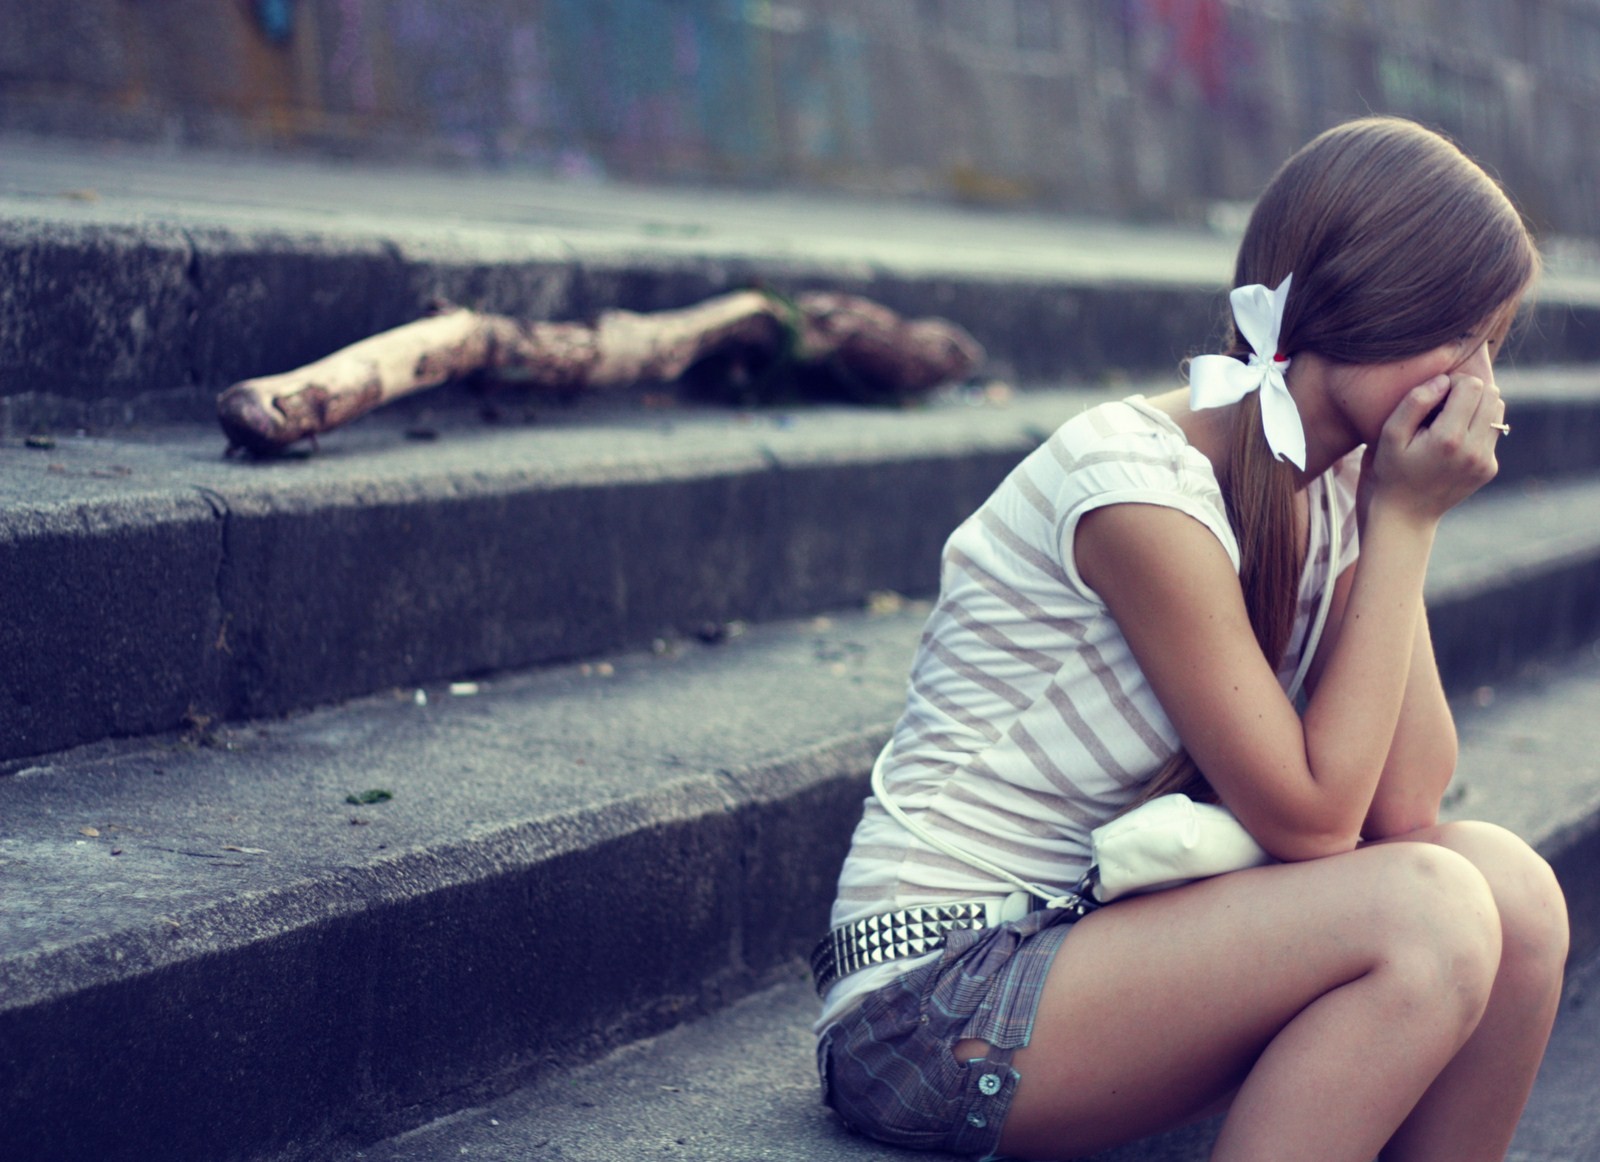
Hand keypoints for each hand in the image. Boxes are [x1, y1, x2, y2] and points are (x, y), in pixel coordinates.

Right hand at [1362, 372, 1502, 524]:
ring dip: (1477, 407)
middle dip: (1469, 391)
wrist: (1405, 514)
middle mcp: (1474, 450)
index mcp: (1448, 438)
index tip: (1435, 393)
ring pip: (1498, 411)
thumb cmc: (1392, 470)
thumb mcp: (1390, 435)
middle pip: (1491, 395)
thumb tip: (1443, 381)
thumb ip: (1414, 402)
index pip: (1472, 386)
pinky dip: (1477, 428)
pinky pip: (1493, 432)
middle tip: (1444, 403)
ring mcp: (1485, 461)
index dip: (1454, 381)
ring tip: (1450, 419)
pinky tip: (1453, 442)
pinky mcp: (1489, 469)